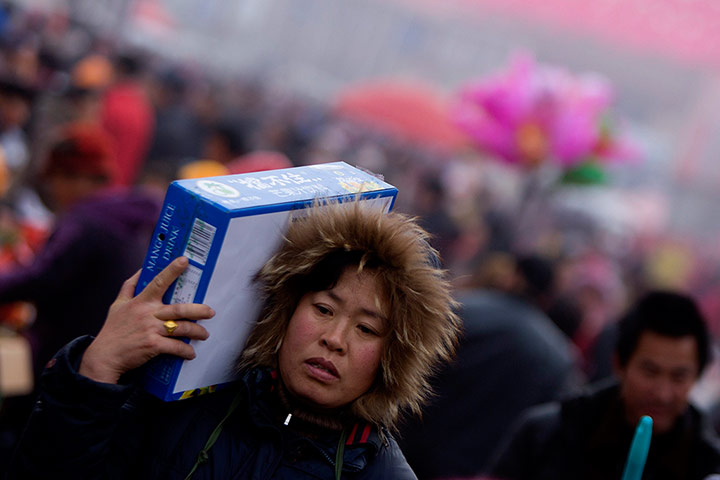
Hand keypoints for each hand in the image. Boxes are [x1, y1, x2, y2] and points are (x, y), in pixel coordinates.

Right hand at [79, 257, 214, 383]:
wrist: (104, 356)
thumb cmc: (113, 330)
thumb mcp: (118, 305)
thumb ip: (129, 286)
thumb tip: (140, 270)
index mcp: (141, 302)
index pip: (158, 282)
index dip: (172, 270)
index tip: (185, 261)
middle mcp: (148, 314)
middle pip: (179, 309)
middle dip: (199, 310)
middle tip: (210, 312)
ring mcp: (151, 330)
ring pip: (181, 328)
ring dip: (197, 332)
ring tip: (204, 334)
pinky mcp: (153, 345)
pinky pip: (175, 347)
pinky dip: (185, 351)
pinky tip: (190, 353)